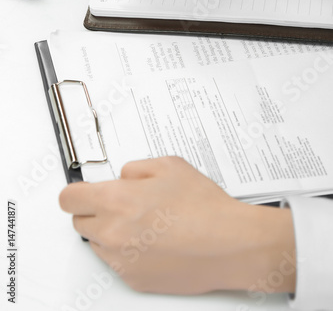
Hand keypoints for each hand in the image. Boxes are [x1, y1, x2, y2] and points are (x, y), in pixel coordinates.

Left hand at [59, 156, 295, 294]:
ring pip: (98, 243)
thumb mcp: (169, 166)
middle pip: (80, 222)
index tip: (82, 192)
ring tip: (145, 223)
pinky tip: (154, 241)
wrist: (229, 243)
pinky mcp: (134, 279)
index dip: (76, 192)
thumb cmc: (204, 207)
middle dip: (95, 210)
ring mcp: (122, 261)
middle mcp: (113, 234)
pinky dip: (127, 251)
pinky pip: (117, 262)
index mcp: (117, 201)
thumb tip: (122, 178)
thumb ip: (135, 168)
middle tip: (122, 204)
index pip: (69, 199)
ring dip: (110, 232)